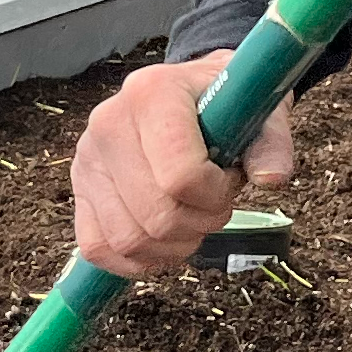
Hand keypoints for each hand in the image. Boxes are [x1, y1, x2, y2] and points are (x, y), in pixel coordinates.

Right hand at [72, 50, 295, 278]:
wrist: (189, 93)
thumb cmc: (225, 103)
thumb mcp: (260, 111)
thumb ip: (271, 143)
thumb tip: (272, 178)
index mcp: (150, 93)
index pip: (179, 176)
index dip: (215, 194)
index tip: (228, 178)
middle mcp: (108, 122)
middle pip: (155, 215)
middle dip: (199, 223)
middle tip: (215, 203)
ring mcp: (88, 158)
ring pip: (127, 239)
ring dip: (172, 245)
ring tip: (191, 217)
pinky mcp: (79, 189)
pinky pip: (98, 247)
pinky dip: (137, 259)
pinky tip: (164, 239)